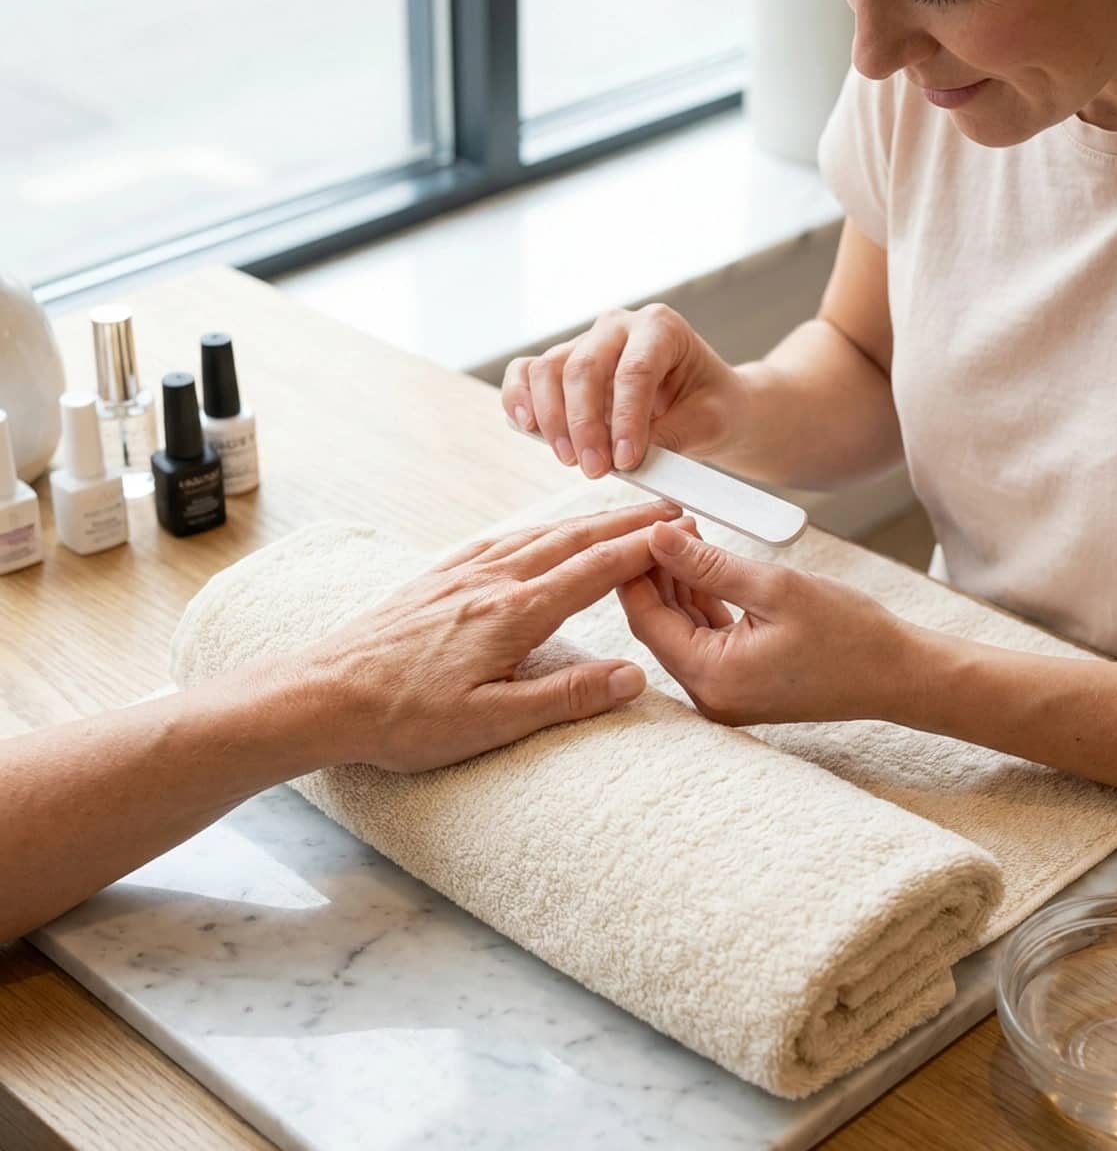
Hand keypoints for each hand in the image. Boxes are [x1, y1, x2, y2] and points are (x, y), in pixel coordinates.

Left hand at [296, 501, 684, 771]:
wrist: (322, 695)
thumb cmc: (402, 718)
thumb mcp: (490, 723)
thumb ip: (566, 697)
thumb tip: (633, 675)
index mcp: (513, 614)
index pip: (595, 570)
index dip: (642, 548)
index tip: (679, 531)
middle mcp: (491, 581)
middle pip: (573, 540)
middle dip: (625, 523)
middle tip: (668, 509)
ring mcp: (461, 574)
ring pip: (538, 534)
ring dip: (586, 521)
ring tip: (619, 514)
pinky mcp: (436, 578)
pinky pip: (499, 540)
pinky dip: (536, 529)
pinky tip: (538, 532)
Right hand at [501, 304, 746, 477]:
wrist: (704, 402)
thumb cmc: (710, 405)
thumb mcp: (708, 422)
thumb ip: (672, 436)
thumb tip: (626, 457)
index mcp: (661, 327)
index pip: (635, 370)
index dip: (626, 419)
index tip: (626, 461)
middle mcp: (618, 326)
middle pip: (584, 368)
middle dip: (584, 425)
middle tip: (594, 470)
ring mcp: (585, 342)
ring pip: (548, 370)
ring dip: (552, 420)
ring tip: (570, 461)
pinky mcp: (561, 364)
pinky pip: (526, 372)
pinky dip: (518, 398)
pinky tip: (527, 427)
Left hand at [617, 521, 913, 725]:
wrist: (900, 676)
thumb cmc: (849, 634)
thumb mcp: (774, 587)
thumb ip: (708, 564)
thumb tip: (656, 536)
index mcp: (712, 677)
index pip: (646, 619)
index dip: (635, 569)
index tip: (638, 527)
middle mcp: (708, 695)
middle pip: (659, 626)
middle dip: (656, 573)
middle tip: (665, 524)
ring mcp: (724, 694)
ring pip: (680, 630)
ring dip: (679, 585)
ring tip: (687, 535)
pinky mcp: (739, 686)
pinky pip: (705, 640)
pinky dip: (702, 604)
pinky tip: (705, 567)